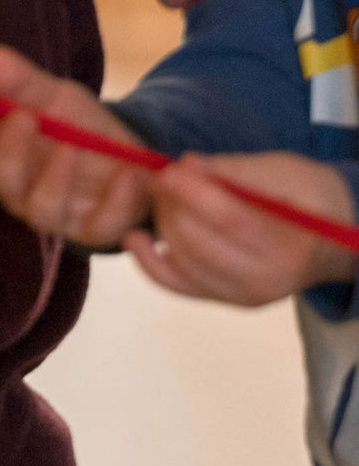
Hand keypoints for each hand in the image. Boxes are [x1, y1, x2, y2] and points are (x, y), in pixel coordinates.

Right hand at [0, 43, 154, 247]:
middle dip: (8, 148)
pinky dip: (114, 201)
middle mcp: (18, 187)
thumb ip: (24, 82)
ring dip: (53, 179)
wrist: (131, 160)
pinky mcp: (95, 230)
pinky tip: (127, 174)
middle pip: (0, 177)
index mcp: (0, 151)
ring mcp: (56, 213)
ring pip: (41, 208)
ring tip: (70, 147)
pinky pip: (100, 226)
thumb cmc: (79, 126)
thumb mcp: (56, 97)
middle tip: (23, 115)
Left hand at [134, 151, 358, 304]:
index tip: (171, 169)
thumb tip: (185, 166)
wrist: (330, 239)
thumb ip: (231, 169)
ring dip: (161, 222)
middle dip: (170, 204)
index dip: (192, 192)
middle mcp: (267, 279)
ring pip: (182, 260)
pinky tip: (135, 238)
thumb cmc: (307, 196)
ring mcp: (245, 295)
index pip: (229, 221)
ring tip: (162, 196)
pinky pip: (178, 285)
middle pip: (198, 242)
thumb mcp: (281, 171)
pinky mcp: (227, 298)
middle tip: (163, 176)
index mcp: (289, 245)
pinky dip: (150, 262)